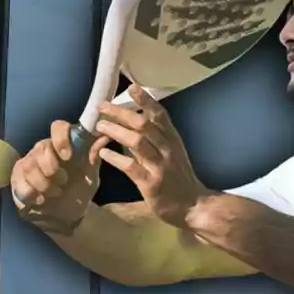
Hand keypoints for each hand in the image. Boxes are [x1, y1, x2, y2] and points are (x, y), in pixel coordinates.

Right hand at [10, 119, 110, 232]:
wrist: (69, 213)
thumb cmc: (80, 188)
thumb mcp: (91, 174)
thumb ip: (94, 156)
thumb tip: (104, 136)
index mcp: (64, 144)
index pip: (58, 127)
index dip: (61, 138)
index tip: (68, 156)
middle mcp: (44, 149)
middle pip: (41, 146)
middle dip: (50, 165)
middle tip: (63, 181)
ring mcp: (29, 162)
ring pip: (29, 165)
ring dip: (44, 183)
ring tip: (55, 193)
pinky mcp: (18, 178)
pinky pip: (19, 182)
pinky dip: (31, 192)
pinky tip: (41, 200)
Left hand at [93, 85, 210, 227]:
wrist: (194, 206)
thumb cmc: (178, 179)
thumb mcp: (170, 154)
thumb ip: (151, 140)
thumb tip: (129, 125)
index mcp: (172, 140)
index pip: (160, 114)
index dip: (146, 99)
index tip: (131, 87)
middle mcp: (167, 149)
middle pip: (144, 124)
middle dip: (121, 112)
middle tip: (102, 106)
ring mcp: (160, 166)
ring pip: (137, 142)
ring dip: (116, 131)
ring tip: (100, 126)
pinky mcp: (151, 184)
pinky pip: (131, 167)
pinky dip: (115, 158)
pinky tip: (103, 153)